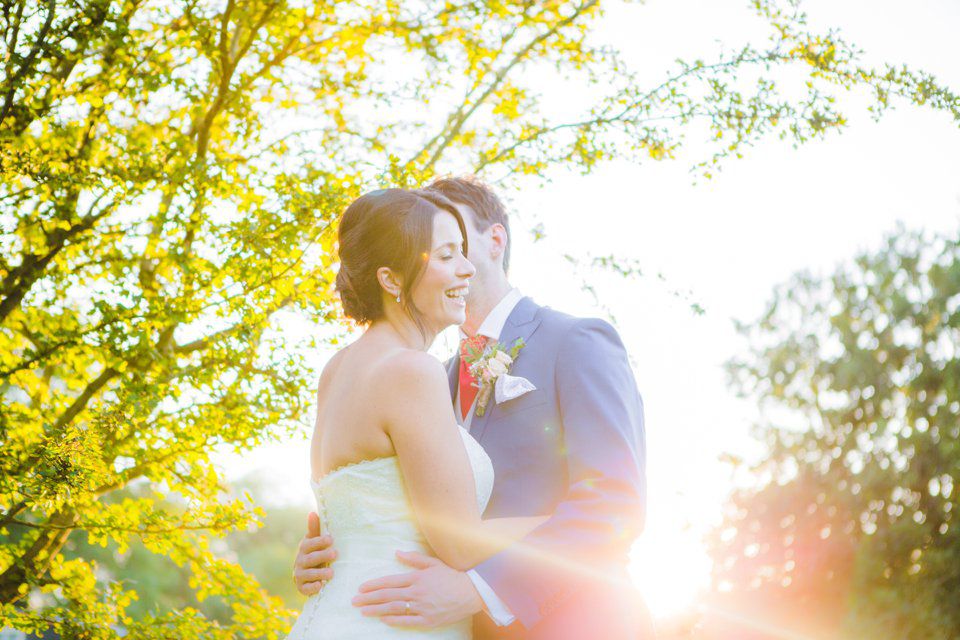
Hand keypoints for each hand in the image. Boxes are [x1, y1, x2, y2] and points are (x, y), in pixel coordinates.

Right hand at [293, 512, 336, 595]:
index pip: (310, 544)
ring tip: (331, 573)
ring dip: (320, 573)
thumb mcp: (314, 541)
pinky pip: (305, 589)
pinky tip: (321, 586)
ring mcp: (300, 575)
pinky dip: (312, 588)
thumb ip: (314, 529)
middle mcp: (300, 561)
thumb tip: (312, 513)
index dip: (319, 541)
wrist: (305, 575)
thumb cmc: (314, 553)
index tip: (331, 539)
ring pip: (309, 574)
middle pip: (311, 559)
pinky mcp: (302, 587)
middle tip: (335, 553)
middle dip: (323, 556)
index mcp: (304, 548)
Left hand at [352, 551, 483, 627]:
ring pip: (394, 609)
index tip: (361, 588)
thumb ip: (414, 558)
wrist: (472, 592)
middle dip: (369, 599)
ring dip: (377, 610)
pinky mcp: (429, 620)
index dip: (374, 585)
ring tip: (363, 611)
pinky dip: (394, 620)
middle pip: (388, 596)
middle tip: (354, 601)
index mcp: (417, 578)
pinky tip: (383, 619)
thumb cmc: (452, 576)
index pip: (390, 582)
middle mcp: (417, 592)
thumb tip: (396, 552)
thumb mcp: (433, 563)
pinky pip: (408, 621)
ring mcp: (423, 607)